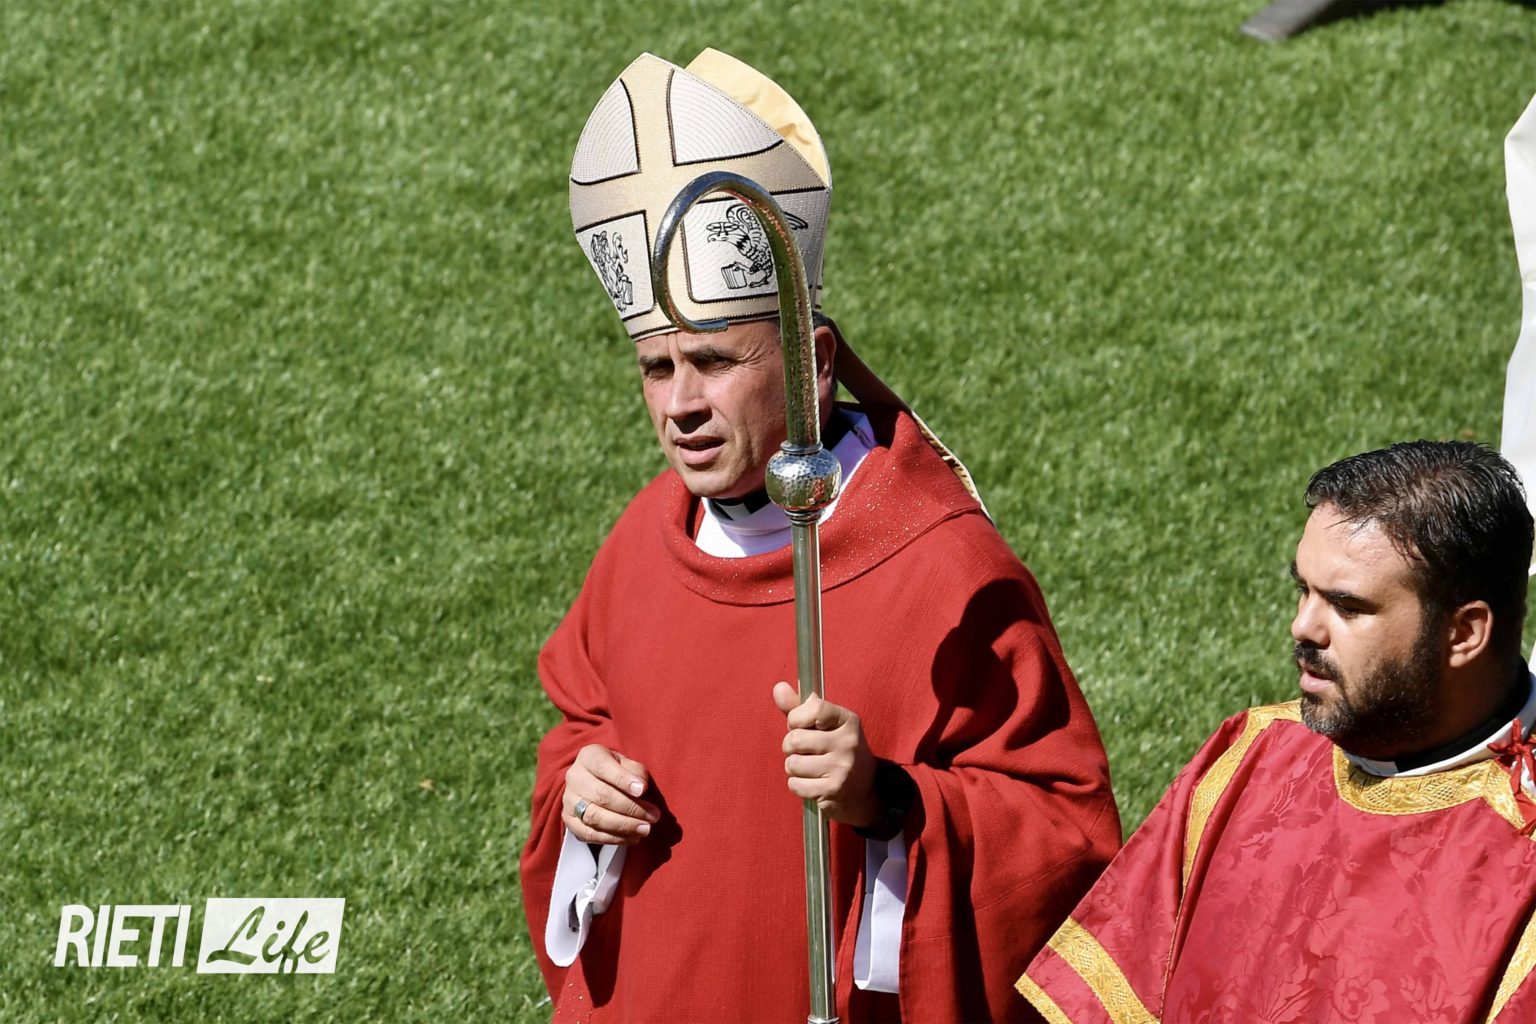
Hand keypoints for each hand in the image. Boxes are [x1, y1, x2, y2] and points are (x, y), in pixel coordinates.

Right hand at [563, 744, 659, 844]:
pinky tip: (632, 837)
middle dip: (630, 808)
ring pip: (595, 817)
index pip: (603, 767)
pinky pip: (589, 834)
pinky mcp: (569, 821)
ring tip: (645, 829)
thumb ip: (635, 771)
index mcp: (589, 757)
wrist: (593, 780)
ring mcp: (569, 800)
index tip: (643, 790)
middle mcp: (574, 777)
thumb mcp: (626, 762)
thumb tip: (641, 788)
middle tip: (653, 816)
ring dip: (624, 826)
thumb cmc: (615, 770)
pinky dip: (613, 838)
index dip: (623, 780)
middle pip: (602, 795)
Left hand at [773, 681, 878, 827]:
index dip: (796, 718)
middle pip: (795, 739)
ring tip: (810, 768)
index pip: (814, 708)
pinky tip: (812, 783)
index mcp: (848, 721)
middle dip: (791, 747)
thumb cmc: (837, 750)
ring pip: (792, 764)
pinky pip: (795, 785)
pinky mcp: (833, 790)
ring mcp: (842, 768)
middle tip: (804, 751)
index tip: (799, 725)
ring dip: (794, 768)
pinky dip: (797, 785)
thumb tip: (778, 687)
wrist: (865, 789)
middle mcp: (848, 743)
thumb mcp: (825, 725)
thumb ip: (799, 707)